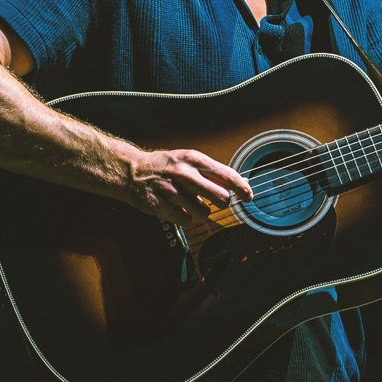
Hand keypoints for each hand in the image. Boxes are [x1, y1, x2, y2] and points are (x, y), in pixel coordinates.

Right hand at [129, 148, 252, 223]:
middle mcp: (185, 174)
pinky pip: (186, 221)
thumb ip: (213, 172)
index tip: (249, 197)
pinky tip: (179, 209)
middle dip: (223, 203)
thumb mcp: (189, 160)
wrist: (132, 171)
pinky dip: (186, 218)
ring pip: (204, 213)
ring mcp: (173, 191)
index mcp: (194, 160)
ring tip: (191, 203)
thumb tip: (240, 183)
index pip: (227, 175)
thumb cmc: (166, 166)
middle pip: (221, 198)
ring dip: (202, 212)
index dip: (242, 189)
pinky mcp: (162, 207)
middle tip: (217, 202)